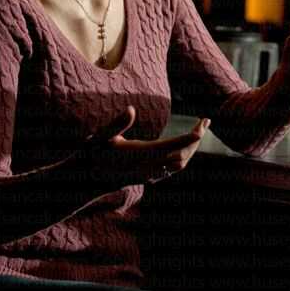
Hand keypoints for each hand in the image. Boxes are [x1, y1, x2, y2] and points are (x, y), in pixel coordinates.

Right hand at [82, 106, 210, 185]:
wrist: (84, 181)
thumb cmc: (91, 155)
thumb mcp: (100, 137)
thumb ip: (116, 124)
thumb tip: (131, 109)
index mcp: (141, 155)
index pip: (173, 146)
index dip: (190, 137)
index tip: (202, 126)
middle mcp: (148, 167)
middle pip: (182, 156)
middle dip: (196, 140)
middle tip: (205, 121)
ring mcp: (148, 174)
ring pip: (178, 165)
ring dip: (191, 149)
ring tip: (199, 131)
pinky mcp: (146, 176)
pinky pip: (171, 170)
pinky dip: (182, 157)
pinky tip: (184, 148)